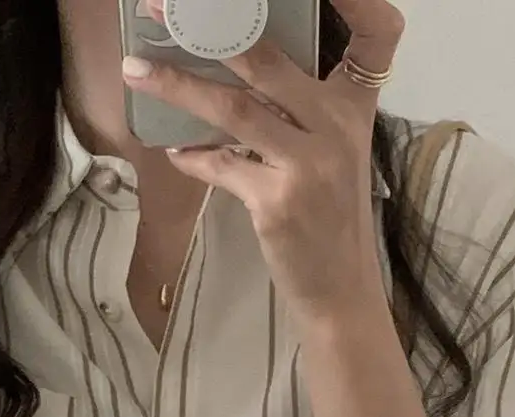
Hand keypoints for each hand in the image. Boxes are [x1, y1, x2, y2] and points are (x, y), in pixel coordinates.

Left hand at [122, 0, 405, 325]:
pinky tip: (174, 152)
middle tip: (163, 11)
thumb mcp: (332, 155)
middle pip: (267, 59)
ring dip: (177, 86)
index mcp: (354, 109)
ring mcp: (307, 164)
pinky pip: (221, 165)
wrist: (340, 291)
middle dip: (211, 29)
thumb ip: (299, 113)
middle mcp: (337, 128)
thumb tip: (236, 77)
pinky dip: (193, 157)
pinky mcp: (277, 201)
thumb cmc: (330, 221)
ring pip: (232, 107)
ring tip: (136, 71)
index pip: (378, 37)